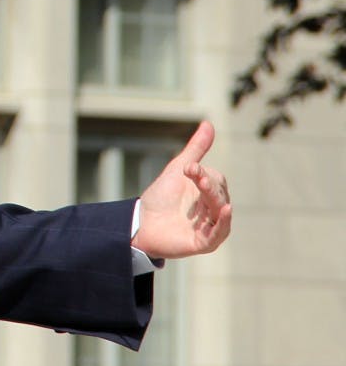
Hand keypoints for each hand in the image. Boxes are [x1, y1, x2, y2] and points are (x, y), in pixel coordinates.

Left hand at [131, 121, 231, 260]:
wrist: (140, 221)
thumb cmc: (161, 196)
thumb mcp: (178, 168)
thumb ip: (196, 149)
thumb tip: (209, 123)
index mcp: (209, 193)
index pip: (216, 180)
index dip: (203, 172)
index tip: (188, 167)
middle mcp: (213, 210)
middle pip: (218, 195)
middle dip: (207, 185)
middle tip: (195, 176)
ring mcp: (210, 227)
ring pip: (219, 212)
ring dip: (214, 199)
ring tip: (205, 186)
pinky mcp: (203, 242)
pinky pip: (219, 233)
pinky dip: (223, 222)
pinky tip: (226, 210)